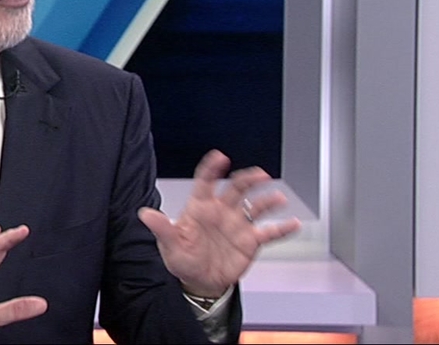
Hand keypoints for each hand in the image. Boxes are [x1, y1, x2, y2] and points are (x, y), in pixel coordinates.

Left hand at [137, 149, 300, 296]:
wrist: (199, 282)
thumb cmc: (183, 259)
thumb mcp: (169, 245)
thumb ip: (161, 228)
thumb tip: (145, 214)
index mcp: (201, 208)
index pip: (206, 182)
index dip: (212, 168)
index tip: (220, 157)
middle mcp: (222, 212)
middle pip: (237, 188)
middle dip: (248, 179)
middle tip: (259, 174)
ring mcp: (238, 225)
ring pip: (256, 206)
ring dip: (268, 200)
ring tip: (278, 197)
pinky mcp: (250, 241)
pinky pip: (269, 232)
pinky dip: (283, 228)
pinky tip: (293, 223)